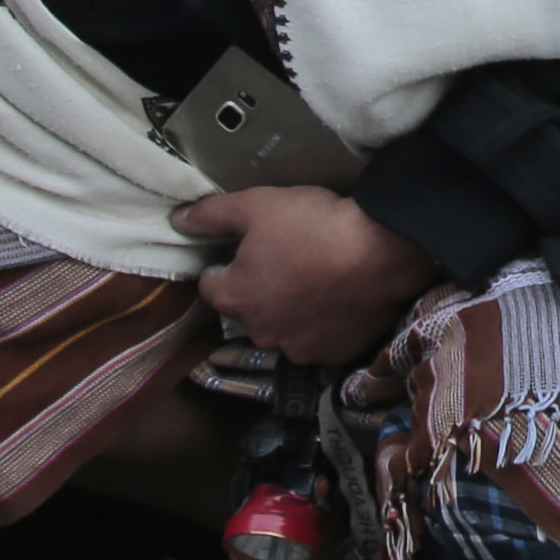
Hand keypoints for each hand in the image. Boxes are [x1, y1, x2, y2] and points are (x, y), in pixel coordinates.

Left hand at [174, 183, 432, 370]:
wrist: (382, 252)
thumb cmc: (313, 225)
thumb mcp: (256, 205)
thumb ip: (210, 215)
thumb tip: (176, 220)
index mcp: (234, 297)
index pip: (211, 284)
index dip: (226, 262)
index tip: (249, 247)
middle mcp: (259, 332)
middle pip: (247, 309)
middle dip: (258, 289)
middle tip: (287, 258)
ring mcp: (298, 347)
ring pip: (281, 327)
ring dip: (289, 309)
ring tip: (315, 279)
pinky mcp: (332, 354)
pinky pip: (317, 338)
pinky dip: (321, 323)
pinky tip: (337, 298)